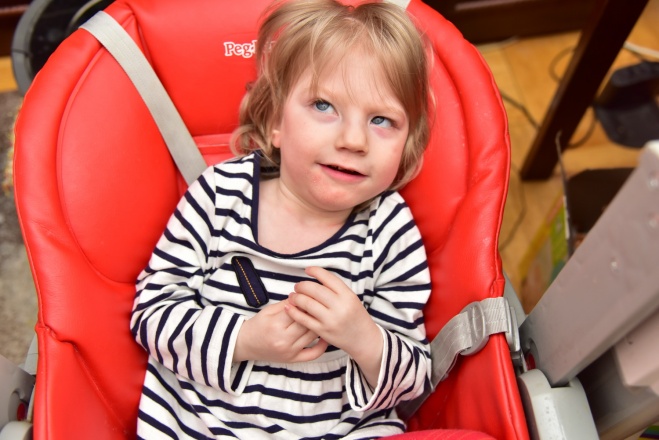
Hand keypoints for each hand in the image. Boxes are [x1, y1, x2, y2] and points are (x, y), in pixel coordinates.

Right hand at [233, 300, 327, 362]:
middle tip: (320, 304)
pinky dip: (322, 346)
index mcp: (276, 325)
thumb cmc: (257, 325)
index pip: (298, 310)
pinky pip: (313, 354)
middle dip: (314, 311)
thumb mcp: (268, 310)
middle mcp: (284, 340)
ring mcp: (290, 351)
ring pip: (312, 335)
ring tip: (323, 316)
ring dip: (319, 324)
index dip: (306, 301)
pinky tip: (325, 336)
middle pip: (307, 322)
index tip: (312, 296)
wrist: (245, 344)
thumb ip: (286, 303)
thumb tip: (304, 296)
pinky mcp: (293, 359)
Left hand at [286, 266, 382, 385]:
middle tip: (297, 287)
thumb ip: (336, 289)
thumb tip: (315, 278)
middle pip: (314, 290)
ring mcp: (331, 320)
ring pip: (307, 303)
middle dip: (302, 286)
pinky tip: (289, 307)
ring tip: (293, 296)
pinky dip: (293, 312)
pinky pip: (303, 319)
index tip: (308, 270)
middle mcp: (340, 306)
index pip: (328, 278)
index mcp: (348, 295)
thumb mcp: (351, 299)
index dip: (315, 271)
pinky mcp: (323, 331)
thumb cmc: (356, 316)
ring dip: (296, 298)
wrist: (363, 339)